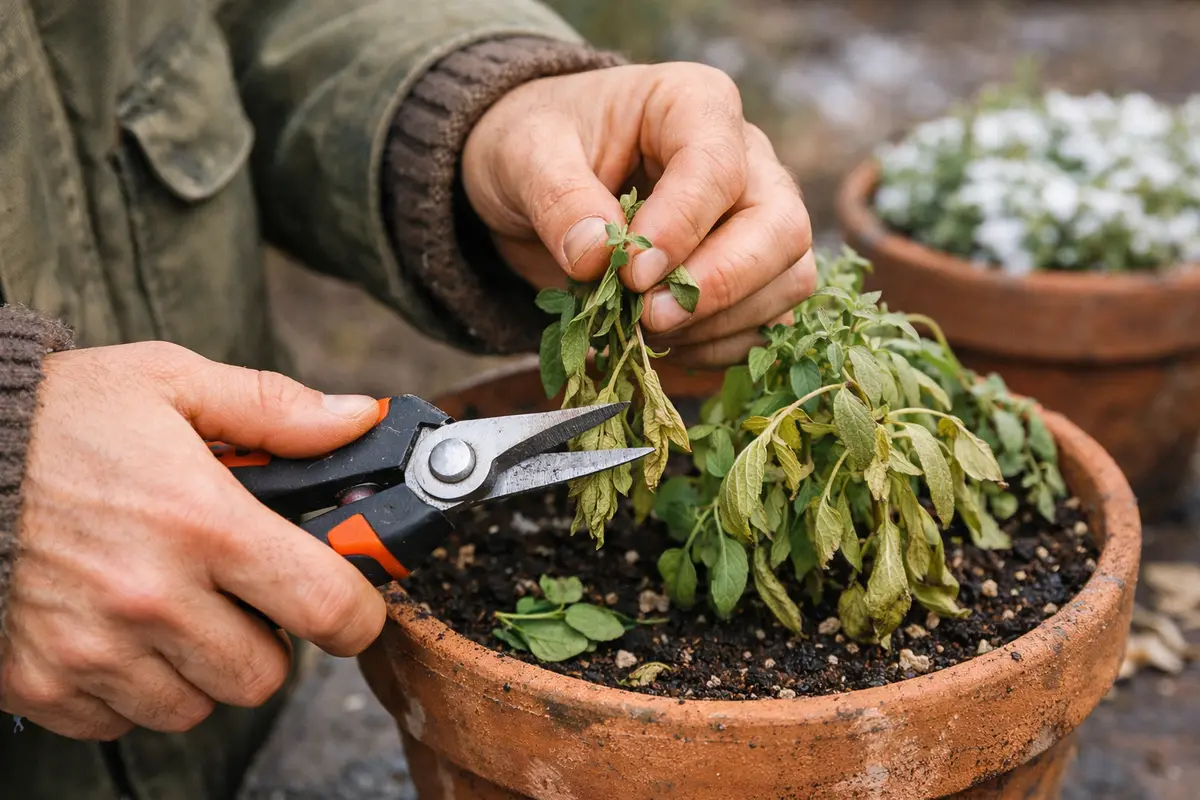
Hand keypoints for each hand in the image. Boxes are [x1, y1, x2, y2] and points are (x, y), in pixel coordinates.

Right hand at [0, 343, 386, 739]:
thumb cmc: (56, 417)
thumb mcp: (173, 384)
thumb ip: (275, 408)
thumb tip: (357, 421)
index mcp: (204, 522)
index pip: (328, 607)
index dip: (356, 613)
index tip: (350, 602)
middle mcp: (153, 597)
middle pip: (265, 676)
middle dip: (269, 640)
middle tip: (240, 594)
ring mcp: (94, 650)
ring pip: (197, 706)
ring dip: (200, 666)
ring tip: (171, 605)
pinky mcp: (42, 683)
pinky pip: (123, 721)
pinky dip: (133, 688)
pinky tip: (117, 629)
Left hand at [463, 62, 814, 365]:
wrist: (539, 177)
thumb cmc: (539, 148)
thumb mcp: (524, 156)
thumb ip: (558, 198)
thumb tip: (597, 256)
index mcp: (696, 105)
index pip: (719, 167)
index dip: (682, 227)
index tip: (631, 273)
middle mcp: (747, 159)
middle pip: (781, 228)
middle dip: (719, 285)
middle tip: (649, 317)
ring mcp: (758, 218)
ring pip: (788, 280)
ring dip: (718, 324)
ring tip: (644, 329)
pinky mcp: (753, 273)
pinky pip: (766, 322)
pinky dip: (717, 347)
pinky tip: (661, 342)